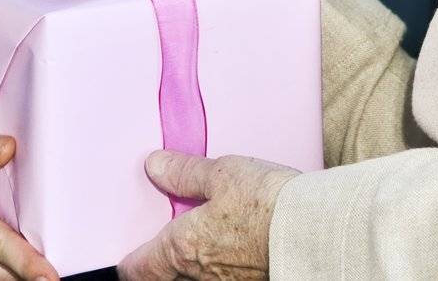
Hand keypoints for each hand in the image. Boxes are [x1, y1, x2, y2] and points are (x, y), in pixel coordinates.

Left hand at [116, 150, 297, 280]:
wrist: (311, 232)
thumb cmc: (265, 203)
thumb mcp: (221, 173)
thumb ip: (185, 172)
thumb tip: (155, 167)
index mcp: (183, 247)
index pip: (140, 268)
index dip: (129, 264)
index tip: (126, 260)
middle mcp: (200, 274)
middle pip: (165, 279)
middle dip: (159, 266)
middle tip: (159, 248)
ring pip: (196, 278)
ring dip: (192, 264)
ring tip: (200, 241)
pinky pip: (223, 276)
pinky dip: (220, 264)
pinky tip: (232, 244)